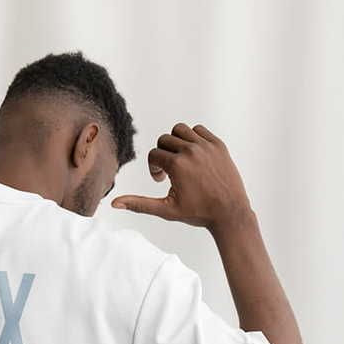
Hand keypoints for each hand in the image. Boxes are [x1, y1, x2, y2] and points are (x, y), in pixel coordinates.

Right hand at [111, 122, 251, 229]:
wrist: (230, 212)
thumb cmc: (198, 213)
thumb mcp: (166, 210)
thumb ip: (139, 204)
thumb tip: (114, 204)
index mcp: (177, 165)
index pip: (154, 155)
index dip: (154, 168)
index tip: (162, 180)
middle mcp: (191, 151)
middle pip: (164, 140)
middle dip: (163, 155)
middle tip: (170, 172)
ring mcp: (206, 146)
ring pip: (180, 130)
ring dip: (175, 143)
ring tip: (180, 160)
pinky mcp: (218, 145)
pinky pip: (198, 130)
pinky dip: (192, 139)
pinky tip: (194, 157)